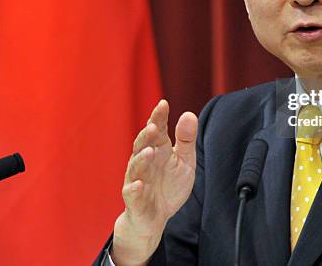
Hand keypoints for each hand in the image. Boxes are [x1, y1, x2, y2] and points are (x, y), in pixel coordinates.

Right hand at [111, 100, 197, 265]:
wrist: (156, 218)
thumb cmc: (169, 185)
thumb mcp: (184, 161)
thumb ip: (186, 139)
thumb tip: (189, 114)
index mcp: (158, 149)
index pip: (156, 129)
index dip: (158, 117)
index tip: (163, 104)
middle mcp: (144, 161)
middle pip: (142, 145)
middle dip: (147, 136)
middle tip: (154, 127)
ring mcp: (137, 179)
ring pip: (136, 167)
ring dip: (141, 159)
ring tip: (150, 152)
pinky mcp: (135, 200)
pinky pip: (132, 194)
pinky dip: (134, 189)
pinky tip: (138, 185)